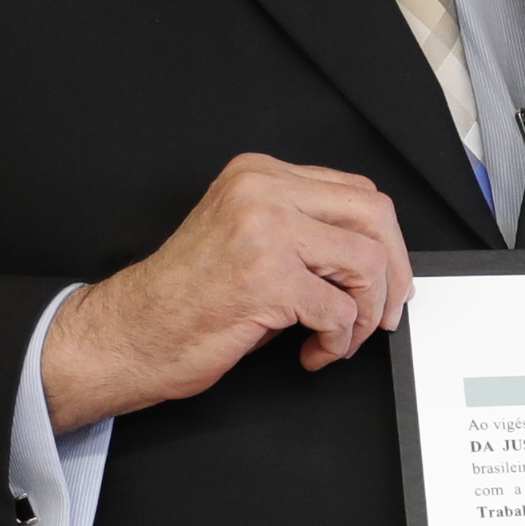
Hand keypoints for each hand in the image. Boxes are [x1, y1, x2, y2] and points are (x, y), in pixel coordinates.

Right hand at [40, 154, 414, 428]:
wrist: (131, 332)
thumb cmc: (186, 295)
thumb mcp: (249, 237)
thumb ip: (304, 229)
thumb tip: (377, 257)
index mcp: (260, 174)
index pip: (357, 193)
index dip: (386, 243)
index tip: (388, 281)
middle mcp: (263, 190)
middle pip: (374, 216)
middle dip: (393, 274)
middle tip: (385, 314)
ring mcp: (264, 230)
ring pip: (367, 263)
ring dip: (366, 314)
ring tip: (340, 337)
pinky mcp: (265, 277)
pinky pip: (339, 311)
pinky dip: (338, 342)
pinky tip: (312, 352)